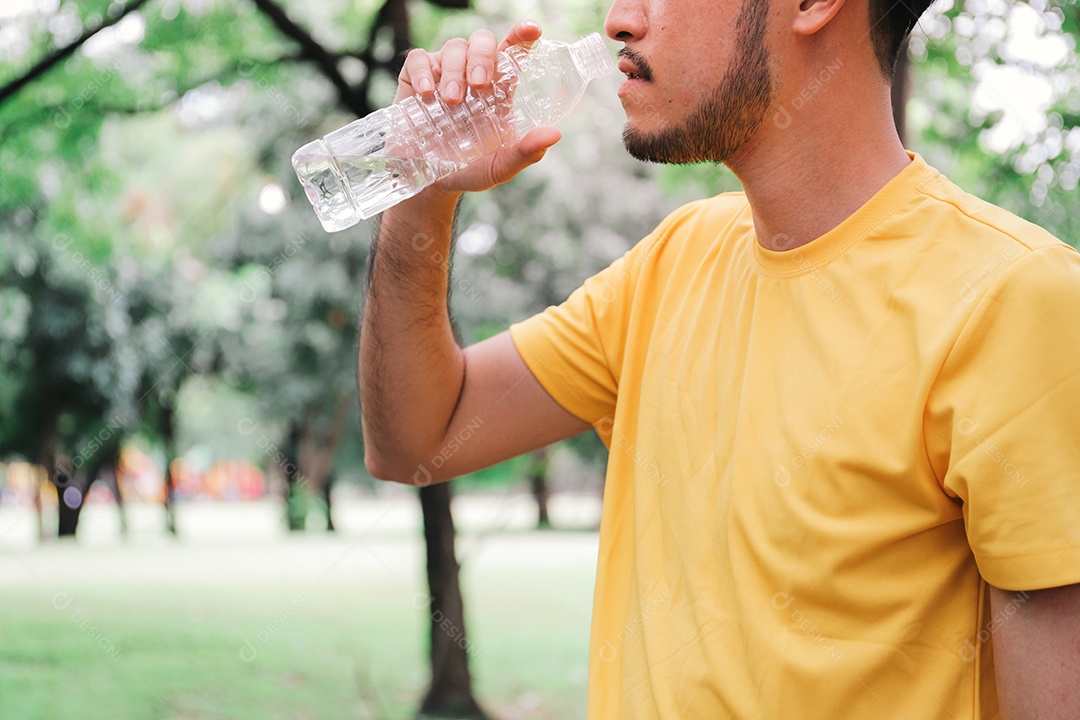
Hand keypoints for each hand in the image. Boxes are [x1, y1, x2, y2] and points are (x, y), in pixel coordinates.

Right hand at [396, 20, 561, 196]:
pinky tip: (427, 94)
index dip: (522, 35)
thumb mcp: (500, 165)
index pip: (512, 51)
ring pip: (454, 48)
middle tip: (479, 84)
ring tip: (452, 101)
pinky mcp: (415, 79)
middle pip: (482, 41)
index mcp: (498, 87)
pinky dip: (423, 72)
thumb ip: (526, 151)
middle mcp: (472, 73)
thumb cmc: (470, 169)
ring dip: (455, 71)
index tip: (532, 30)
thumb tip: (555, 134)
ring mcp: (443, 73)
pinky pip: (419, 59)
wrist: (431, 184)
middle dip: (482, 56)